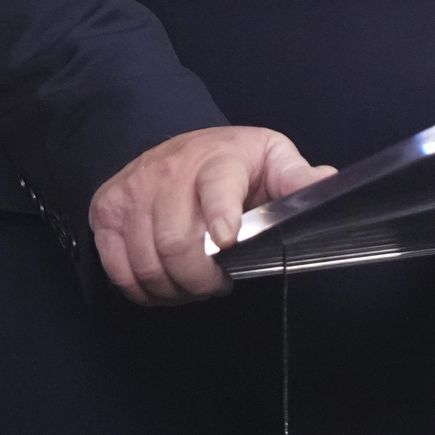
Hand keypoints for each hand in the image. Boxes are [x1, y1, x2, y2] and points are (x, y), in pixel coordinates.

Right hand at [85, 126, 334, 306]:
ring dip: (174, 289)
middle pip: (176, 241)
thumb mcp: (271, 158)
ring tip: (194, 284)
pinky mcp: (106, 210)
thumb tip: (328, 183)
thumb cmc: (230, 160)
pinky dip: (142, 289)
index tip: (226, 241)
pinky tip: (164, 285)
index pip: (216, 187)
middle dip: (201, 278)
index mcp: (218, 159)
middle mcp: (169, 172)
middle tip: (218, 283)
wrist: (176, 145)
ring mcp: (133, 192)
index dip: (219, 215)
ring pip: (146, 261)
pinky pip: (117, 267)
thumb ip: (296, 177)